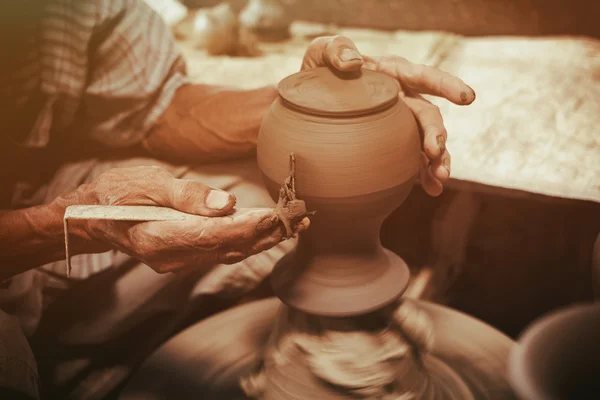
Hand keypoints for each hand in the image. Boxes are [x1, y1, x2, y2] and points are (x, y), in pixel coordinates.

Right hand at [61, 166, 307, 272]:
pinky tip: (269, 230)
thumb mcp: (148, 183)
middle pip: (229, 247)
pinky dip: (248, 240)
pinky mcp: (186, 258)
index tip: (280, 216)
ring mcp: (179, 262)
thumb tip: (226, 204)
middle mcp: (173, 258)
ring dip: (264, 238)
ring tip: (296, 223)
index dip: (251, 227)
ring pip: (230, 252)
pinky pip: (223, 251)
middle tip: (301, 217)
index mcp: (160, 238)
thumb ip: (186, 196)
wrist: (96, 217)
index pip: (215, 235)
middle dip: (268, 233)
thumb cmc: (119, 194)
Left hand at [301, 36, 475, 195]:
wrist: (307, 102)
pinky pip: (412, 161)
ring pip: (427, 143)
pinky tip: (431, 190)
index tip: (467, 98)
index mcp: (393, 75)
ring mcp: (400, 125)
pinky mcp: (391, 146)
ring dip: (437, 161)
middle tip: (435, 154)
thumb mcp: (322, 53)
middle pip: (429, 117)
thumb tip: (354, 62)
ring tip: (439, 180)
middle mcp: (403, 100)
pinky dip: (422, 175)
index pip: (425, 77)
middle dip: (437, 135)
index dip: (447, 86)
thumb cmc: (319, 71)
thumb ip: (336, 50)